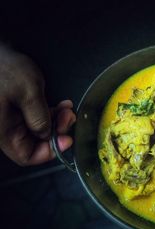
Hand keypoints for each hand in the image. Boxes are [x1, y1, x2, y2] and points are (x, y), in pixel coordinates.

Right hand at [0, 44, 75, 165]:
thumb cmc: (4, 66)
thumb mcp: (28, 92)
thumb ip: (40, 118)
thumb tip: (48, 136)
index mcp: (3, 131)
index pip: (26, 156)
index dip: (49, 152)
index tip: (66, 140)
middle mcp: (5, 129)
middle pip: (35, 143)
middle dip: (57, 132)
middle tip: (69, 118)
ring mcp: (10, 119)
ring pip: (38, 130)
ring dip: (56, 121)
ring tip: (68, 109)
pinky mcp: (15, 109)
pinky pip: (35, 118)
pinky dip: (50, 113)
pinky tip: (61, 105)